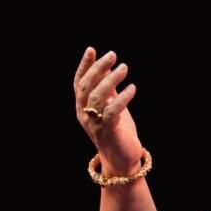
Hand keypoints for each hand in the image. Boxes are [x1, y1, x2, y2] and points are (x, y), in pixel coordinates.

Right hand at [73, 47, 142, 174]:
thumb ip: (107, 89)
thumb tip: (108, 66)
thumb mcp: (110, 106)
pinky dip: (122, 98)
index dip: (84, 66)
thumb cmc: (117, 131)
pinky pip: (112, 112)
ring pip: (98, 97)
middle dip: (98, 68)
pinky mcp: (109, 132)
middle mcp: (84, 115)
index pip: (79, 83)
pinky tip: (132, 88)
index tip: (92, 49)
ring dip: (111, 80)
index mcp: (82, 108)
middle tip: (112, 55)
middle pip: (86, 87)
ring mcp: (95, 125)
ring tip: (124, 68)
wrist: (121, 160)